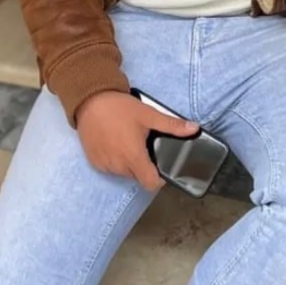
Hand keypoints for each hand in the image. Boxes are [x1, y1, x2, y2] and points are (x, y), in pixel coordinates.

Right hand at [76, 91, 198, 190]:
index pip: (150, 184)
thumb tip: (195, 129)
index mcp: (134, 156)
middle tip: (143, 146)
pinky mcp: (94, 161)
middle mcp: (118, 166)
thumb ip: (172, 125)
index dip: (158, 180)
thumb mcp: (149, 115)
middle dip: (143, 166)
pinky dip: (114, 160)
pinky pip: (109, 167)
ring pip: (123, 172)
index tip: (160, 167)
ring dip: (128, 163)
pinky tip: (115, 143)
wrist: (90, 100)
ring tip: (128, 142)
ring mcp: (104, 165)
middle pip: (137, 176)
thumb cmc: (120, 108)